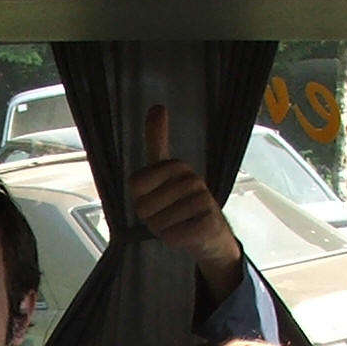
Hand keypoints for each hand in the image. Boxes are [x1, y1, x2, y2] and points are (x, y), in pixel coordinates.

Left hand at [127, 104, 243, 299]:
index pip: (135, 183)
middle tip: (167, 217)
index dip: (139, 198)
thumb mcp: (162, 173)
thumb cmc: (180, 204)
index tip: (153, 198)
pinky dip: (174, 240)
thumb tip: (157, 105)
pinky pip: (174, 235)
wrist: (211, 234)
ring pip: (159, 223)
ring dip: (163, 230)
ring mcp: (203, 200)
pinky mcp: (210, 222)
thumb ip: (157, 141)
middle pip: (145, 207)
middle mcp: (192, 180)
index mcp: (176, 167)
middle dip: (151, 218)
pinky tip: (186, 235)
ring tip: (177, 225)